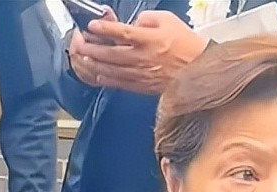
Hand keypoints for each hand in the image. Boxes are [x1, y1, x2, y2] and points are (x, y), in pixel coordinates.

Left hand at [77, 11, 207, 93]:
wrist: (196, 68)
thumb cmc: (184, 44)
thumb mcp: (168, 20)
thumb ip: (147, 19)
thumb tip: (133, 23)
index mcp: (149, 39)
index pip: (121, 33)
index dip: (104, 29)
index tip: (92, 26)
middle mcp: (142, 58)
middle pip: (110, 53)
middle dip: (92, 48)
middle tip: (79, 43)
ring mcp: (140, 74)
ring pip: (111, 70)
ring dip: (94, 64)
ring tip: (82, 58)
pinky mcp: (141, 86)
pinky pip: (118, 83)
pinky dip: (105, 79)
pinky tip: (96, 74)